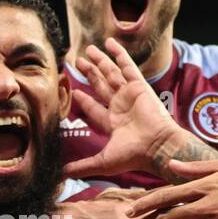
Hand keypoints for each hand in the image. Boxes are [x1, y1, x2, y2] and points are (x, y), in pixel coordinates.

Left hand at [63, 39, 178, 179]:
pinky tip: (110, 43)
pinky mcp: (139, 86)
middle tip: (78, 62)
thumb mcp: (103, 162)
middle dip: (90, 75)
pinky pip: (127, 66)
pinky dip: (119, 54)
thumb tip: (61, 175)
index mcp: (113, 124)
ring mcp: (130, 96)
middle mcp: (120, 107)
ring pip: (111, 74)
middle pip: (101, 87)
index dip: (84, 101)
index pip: (94, 108)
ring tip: (88, 50)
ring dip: (100, 62)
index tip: (74, 92)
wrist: (157, 146)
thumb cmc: (133, 156)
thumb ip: (82, 166)